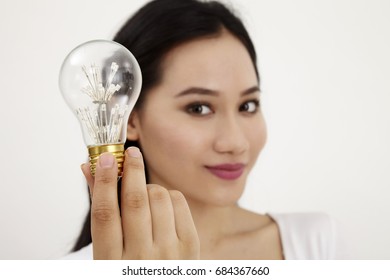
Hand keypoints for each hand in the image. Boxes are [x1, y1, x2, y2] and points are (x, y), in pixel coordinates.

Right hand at [81, 147, 199, 258]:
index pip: (105, 214)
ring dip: (149, 186)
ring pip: (158, 198)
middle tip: (132, 153)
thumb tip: (90, 169)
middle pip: (134, 202)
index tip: (107, 158)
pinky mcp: (190, 246)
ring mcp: (168, 253)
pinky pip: (179, 203)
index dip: (105, 182)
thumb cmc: (129, 267)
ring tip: (143, 192)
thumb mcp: (107, 250)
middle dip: (133, 170)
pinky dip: (168, 194)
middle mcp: (140, 259)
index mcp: (111, 262)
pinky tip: (161, 201)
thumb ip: (101, 210)